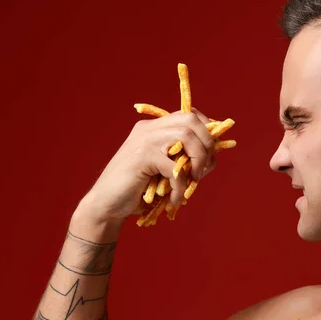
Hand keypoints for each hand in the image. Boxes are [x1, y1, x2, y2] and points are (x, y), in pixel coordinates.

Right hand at [77, 108, 217, 224]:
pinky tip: (175, 199)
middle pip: (190, 120)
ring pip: (185, 136)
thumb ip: (187, 163)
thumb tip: (214, 159)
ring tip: (193, 180)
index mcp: (154, 128)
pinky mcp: (141, 157)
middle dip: (206, 143)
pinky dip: (180, 186)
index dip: (207, 129)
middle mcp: (149, 129)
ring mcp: (144, 140)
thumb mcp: (167, 173)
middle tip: (204, 167)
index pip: (188, 114)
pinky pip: (174, 167)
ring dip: (198, 160)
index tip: (212, 150)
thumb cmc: (138, 190)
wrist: (106, 204)